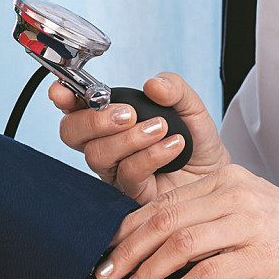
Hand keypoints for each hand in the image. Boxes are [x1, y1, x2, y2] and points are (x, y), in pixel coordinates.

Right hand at [52, 71, 229, 204]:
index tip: (62, 91)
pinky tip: (174, 146)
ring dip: (130, 138)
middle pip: (71, 133)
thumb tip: (153, 84)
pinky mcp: (130, 193)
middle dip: (95, 119)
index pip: (75, 107)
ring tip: (162, 128)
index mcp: (112, 119)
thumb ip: (174, 89)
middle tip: (128, 114)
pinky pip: (127, 173)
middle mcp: (106, 145)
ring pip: (97, 154)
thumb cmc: (196, 142)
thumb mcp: (191, 106)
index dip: (63, 97)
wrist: (216, 177)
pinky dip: (151, 155)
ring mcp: (114, 171)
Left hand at [93, 164, 278, 278]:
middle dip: (128, 249)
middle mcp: (234, 196)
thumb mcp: (248, 207)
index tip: (108, 250)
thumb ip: (208, 213)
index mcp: (226, 180)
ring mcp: (249, 224)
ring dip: (149, 270)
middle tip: (106, 273)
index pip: (163, 200)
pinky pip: (210, 272)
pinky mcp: (262, 255)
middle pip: (164, 219)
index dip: (128, 227)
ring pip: (180, 242)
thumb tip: (157, 237)